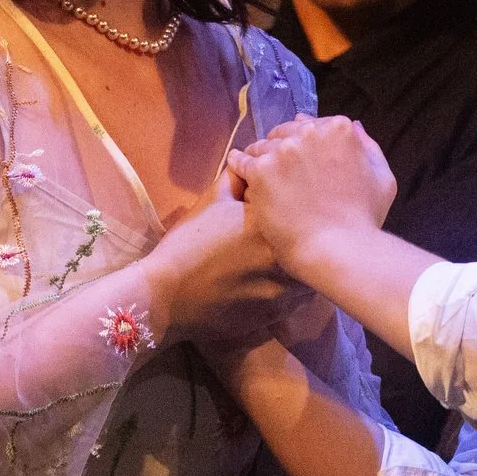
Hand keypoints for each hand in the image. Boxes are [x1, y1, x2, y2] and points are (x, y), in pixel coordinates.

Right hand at [141, 188, 311, 346]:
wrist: (166, 298)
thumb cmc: (186, 245)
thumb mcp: (209, 202)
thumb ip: (236, 179)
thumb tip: (252, 163)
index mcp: (270, 221)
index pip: (297, 206)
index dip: (289, 206)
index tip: (278, 209)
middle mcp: (285, 254)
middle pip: (309, 238)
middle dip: (301, 234)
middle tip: (282, 235)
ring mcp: (286, 287)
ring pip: (310, 269)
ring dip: (301, 262)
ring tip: (282, 260)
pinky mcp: (281, 312)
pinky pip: (301, 296)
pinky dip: (293, 288)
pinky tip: (271, 282)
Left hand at [227, 117, 396, 271]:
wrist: (339, 250)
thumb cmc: (363, 221)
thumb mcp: (382, 180)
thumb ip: (368, 148)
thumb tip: (353, 126)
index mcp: (339, 130)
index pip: (313, 125)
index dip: (306, 143)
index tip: (302, 159)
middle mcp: (310, 133)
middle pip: (286, 132)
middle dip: (283, 149)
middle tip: (282, 172)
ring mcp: (284, 151)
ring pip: (263, 146)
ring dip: (262, 159)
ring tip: (263, 179)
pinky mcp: (261, 171)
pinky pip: (241, 161)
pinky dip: (239, 165)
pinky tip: (238, 171)